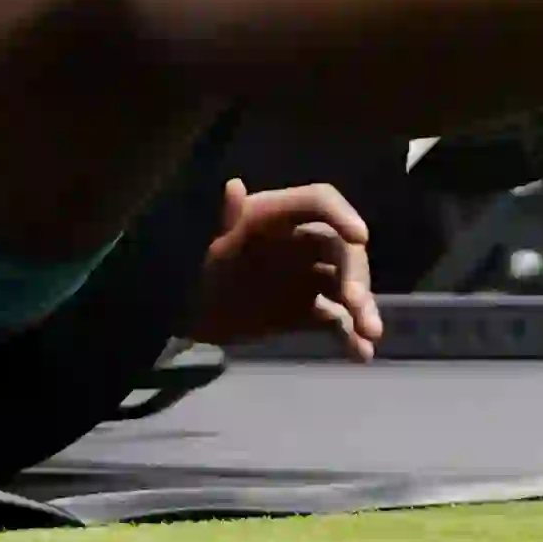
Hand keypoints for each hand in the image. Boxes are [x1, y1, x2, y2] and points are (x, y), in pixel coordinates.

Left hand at [187, 175, 379, 359]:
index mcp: (274, 215)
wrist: (172, 311)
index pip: (319, 203)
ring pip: (345, 286)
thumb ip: (218, 218)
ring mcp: (304, 277)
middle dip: (355, 274)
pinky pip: (334, 319)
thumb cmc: (182, 262)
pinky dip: (348, 335)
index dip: (342, 215)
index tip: (360, 237)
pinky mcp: (303, 310)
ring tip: (370, 334)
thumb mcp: (195, 240)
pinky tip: (360, 355)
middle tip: (356, 303)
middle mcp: (298, 241)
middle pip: (341, 249)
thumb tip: (233, 187)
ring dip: (362, 308)